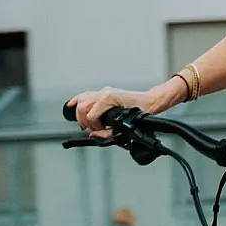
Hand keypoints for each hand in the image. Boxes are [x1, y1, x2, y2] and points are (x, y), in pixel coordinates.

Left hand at [68, 80, 185, 135]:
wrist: (151, 103)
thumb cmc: (137, 110)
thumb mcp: (116, 117)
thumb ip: (103, 123)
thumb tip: (91, 133)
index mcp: (103, 94)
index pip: (81, 97)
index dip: (73, 106)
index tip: (75, 117)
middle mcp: (102, 92)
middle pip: (80, 104)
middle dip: (81, 119)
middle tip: (88, 128)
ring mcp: (105, 93)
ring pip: (84, 107)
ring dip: (88, 121)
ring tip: (97, 127)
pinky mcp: (110, 97)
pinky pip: (94, 112)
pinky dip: (95, 121)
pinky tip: (102, 125)